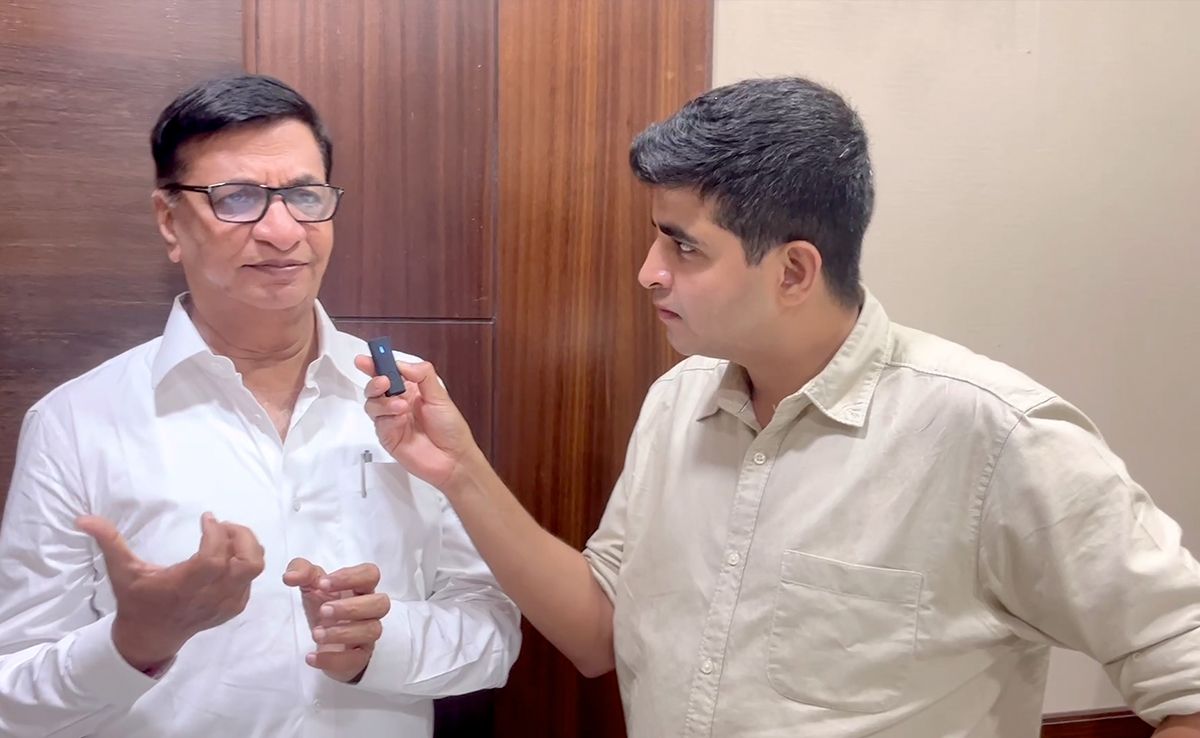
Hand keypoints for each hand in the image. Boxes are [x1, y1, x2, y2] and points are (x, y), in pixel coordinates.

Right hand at [76, 512, 264, 671]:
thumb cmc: (136, 602)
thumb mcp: (121, 572)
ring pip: (254, 569)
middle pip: (248, 562)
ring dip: (246, 547)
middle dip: (242, 537)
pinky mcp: (233, 608)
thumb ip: (109, 542)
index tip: (206, 518)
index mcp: (185, 587)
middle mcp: (210, 597)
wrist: (149, 638)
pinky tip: (226, 557)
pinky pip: (251, 580)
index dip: (216, 533)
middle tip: (223, 526)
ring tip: (227, 537)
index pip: (214, 558)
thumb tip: (83, 519)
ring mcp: (226, 604)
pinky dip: (244, 564)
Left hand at [284, 559, 390, 683]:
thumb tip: (290, 577)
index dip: (350, 577)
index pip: (370, 574)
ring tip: (316, 633)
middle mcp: (370, 610)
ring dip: (343, 632)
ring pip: (372, 631)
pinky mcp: (360, 658)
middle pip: (380, 603)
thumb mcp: (310, 585)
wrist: (324, 642)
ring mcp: (368, 635)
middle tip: (323, 611)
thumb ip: (301, 571)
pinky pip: (356, 660)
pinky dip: (332, 659)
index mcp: (360, 588)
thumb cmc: (323, 606)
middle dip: (351, 607)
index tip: (322, 584)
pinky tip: (311, 657)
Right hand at [354, 356, 480, 489]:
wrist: (454, 459)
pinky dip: (387, 418)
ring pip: (372, 404)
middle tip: (384, 381)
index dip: (376, 364)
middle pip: (375, 387)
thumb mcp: (440, 396)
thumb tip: (402, 364)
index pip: (389, 372)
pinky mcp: (388, 436)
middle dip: (374, 381)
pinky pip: (378, 423)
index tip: (365, 359)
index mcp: (412, 389)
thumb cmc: (451, 429)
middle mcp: (399, 403)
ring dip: (382, 401)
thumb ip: (422, 376)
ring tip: (400, 406)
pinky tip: (400, 419)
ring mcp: (391, 420)